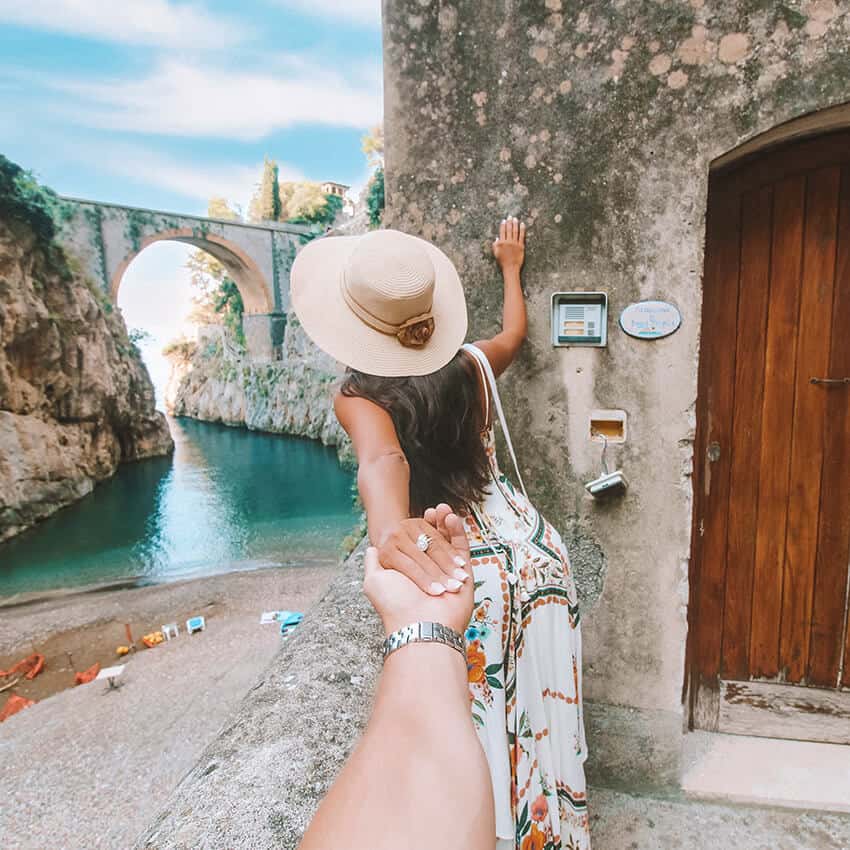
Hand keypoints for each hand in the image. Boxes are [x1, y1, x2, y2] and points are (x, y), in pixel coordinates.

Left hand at [364, 511, 472, 635]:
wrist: (418, 624)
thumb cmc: (395, 604)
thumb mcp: (375, 581)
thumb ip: (373, 563)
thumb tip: (371, 549)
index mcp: (411, 574)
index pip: (415, 545)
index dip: (417, 529)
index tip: (418, 515)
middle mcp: (430, 574)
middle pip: (433, 542)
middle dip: (433, 525)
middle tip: (432, 509)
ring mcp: (447, 573)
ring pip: (448, 543)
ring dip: (446, 524)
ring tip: (442, 508)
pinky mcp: (464, 573)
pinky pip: (462, 549)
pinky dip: (458, 532)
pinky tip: (451, 518)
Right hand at [492, 216, 525, 272]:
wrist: (511, 267)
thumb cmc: (502, 262)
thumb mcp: (496, 254)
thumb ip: (495, 245)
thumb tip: (496, 238)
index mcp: (501, 243)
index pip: (502, 231)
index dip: (503, 225)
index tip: (504, 220)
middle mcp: (508, 242)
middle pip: (509, 230)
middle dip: (509, 222)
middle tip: (510, 216)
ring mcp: (515, 243)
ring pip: (515, 231)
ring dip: (515, 224)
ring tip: (515, 219)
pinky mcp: (521, 246)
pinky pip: (522, 236)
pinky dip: (522, 229)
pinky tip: (522, 224)